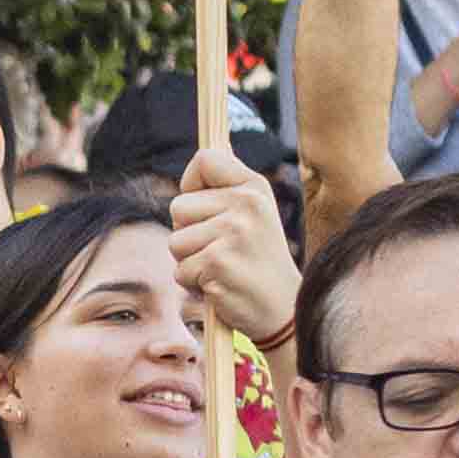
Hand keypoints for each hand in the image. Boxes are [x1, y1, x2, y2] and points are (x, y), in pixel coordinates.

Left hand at [167, 154, 295, 348]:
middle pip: (178, 207)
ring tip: (222, 268)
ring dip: (190, 261)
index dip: (191, 182)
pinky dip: (193, 284)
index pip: (205, 159)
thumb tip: (208, 148)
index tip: (203, 206)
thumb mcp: (255, 215)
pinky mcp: (217, 262)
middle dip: (188, 233)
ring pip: (174, 242)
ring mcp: (233, 232)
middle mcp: (247, 204)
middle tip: (221, 250)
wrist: (284, 310)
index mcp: (255, 188)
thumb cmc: (259, 263)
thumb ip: (230, 186)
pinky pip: (179, 270)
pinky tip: (221, 285)